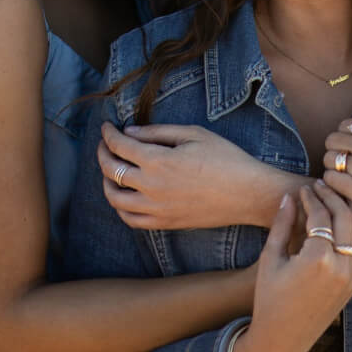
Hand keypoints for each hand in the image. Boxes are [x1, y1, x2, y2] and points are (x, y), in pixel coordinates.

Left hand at [99, 123, 305, 229]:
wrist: (248, 194)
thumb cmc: (226, 159)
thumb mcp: (194, 134)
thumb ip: (158, 132)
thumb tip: (130, 132)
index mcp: (158, 161)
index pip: (119, 146)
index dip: (108, 134)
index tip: (106, 128)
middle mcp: (151, 187)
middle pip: (111, 170)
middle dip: (102, 154)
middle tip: (104, 145)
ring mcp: (156, 209)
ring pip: (115, 198)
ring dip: (106, 182)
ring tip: (111, 171)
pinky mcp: (165, 223)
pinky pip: (131, 219)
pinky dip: (121, 207)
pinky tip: (125, 196)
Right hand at [230, 184, 351, 351]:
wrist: (282, 337)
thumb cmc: (269, 298)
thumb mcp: (271, 258)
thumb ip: (282, 225)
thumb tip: (289, 197)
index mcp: (317, 259)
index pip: (320, 215)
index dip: (311, 197)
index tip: (303, 188)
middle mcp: (340, 267)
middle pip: (346, 217)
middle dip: (334, 197)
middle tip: (322, 185)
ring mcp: (351, 277)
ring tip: (340, 195)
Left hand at [322, 118, 351, 266]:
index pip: (346, 126)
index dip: (346, 139)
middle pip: (332, 140)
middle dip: (336, 152)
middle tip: (344, 167)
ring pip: (328, 159)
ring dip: (332, 169)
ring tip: (345, 180)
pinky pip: (330, 180)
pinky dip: (333, 185)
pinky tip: (345, 192)